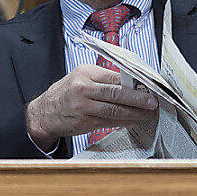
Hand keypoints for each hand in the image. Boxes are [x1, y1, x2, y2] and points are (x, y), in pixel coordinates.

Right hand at [26, 64, 158, 149]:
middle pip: (116, 93)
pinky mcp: (85, 122)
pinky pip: (109, 121)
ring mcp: (83, 106)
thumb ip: (103, 80)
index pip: (114, 76)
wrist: (44, 113)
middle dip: (138, 98)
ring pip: (114, 110)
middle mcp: (83, 88)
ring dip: (134, 113)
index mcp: (85, 73)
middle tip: (153, 102)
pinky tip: (133, 121)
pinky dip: (124, 121)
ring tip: (148, 114)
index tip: (149, 86)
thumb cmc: (65, 93)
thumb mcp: (81, 78)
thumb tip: (131, 84)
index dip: (134, 82)